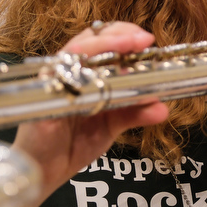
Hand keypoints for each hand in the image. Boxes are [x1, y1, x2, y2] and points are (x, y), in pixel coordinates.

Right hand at [12, 22, 168, 200]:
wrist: (46, 172)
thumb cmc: (72, 143)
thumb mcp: (111, 125)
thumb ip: (134, 112)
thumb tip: (162, 107)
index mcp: (84, 71)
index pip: (102, 40)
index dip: (125, 34)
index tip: (147, 39)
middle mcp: (67, 70)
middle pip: (90, 37)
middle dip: (119, 34)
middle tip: (143, 40)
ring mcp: (53, 79)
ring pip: (76, 50)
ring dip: (105, 45)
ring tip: (130, 46)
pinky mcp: (43, 95)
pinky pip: (61, 77)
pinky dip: (82, 73)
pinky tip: (101, 78)